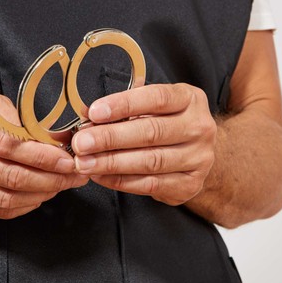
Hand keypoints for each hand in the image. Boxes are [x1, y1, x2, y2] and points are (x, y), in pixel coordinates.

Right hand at [0, 87, 88, 218]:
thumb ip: (15, 118)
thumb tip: (50, 138)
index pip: (10, 147)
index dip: (44, 157)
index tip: (68, 159)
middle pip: (11, 176)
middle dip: (51, 179)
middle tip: (75, 175)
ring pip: (5, 198)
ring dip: (40, 195)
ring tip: (62, 186)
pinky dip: (21, 206)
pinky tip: (39, 197)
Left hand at [72, 83, 215, 205]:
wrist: (198, 153)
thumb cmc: (168, 123)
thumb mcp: (153, 105)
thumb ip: (125, 106)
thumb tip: (87, 112)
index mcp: (189, 99)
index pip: (157, 98)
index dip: (124, 104)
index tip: (95, 112)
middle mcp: (199, 127)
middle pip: (152, 132)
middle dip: (111, 138)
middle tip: (82, 142)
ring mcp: (198, 158)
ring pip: (150, 161)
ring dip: (112, 163)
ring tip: (85, 162)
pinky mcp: (190, 184)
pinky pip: (151, 184)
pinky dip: (122, 181)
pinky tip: (101, 176)